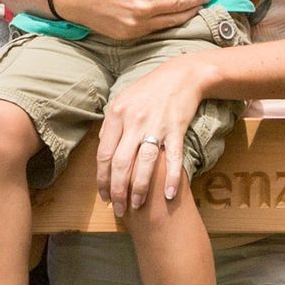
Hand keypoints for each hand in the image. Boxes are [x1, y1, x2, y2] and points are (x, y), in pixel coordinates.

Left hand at [93, 53, 221, 212]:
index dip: (102, 179)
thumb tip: (102, 146)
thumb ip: (111, 124)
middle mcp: (134, 121)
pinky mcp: (177, 129)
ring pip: (144, 164)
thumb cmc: (150, 89)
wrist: (182, 75)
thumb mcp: (123, 99)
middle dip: (118, 190)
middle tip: (118, 209)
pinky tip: (169, 195)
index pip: (104, 154)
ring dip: (140, 189)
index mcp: (117, 115)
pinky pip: (173, 158)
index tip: (103, 196)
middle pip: (121, 163)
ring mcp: (156, 125)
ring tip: (137, 206)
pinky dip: (171, 178)